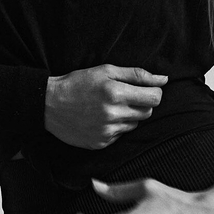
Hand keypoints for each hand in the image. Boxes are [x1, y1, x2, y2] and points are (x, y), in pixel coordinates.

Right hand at [44, 65, 167, 149]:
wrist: (49, 104)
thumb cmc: (78, 83)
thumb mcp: (106, 70)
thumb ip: (137, 75)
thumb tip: (163, 79)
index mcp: (115, 93)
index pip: (154, 98)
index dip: (153, 92)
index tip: (145, 89)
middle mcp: (112, 114)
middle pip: (148, 112)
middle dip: (142, 103)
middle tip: (124, 96)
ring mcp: (107, 131)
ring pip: (135, 124)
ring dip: (129, 115)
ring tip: (110, 106)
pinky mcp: (101, 143)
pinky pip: (121, 134)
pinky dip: (116, 126)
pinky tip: (101, 118)